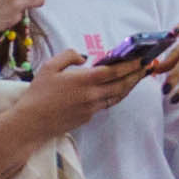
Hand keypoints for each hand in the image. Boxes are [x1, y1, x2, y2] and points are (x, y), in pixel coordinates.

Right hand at [9, 56, 149, 135]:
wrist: (31, 122)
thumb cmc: (38, 93)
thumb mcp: (49, 67)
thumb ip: (69, 56)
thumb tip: (85, 58)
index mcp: (84, 80)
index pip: (115, 71)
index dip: (131, 64)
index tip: (143, 58)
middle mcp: (92, 95)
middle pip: (122, 84)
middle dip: (137, 75)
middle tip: (148, 67)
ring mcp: (92, 108)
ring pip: (117, 96)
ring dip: (129, 86)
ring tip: (137, 77)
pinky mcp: (88, 117)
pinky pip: (106, 104)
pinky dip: (115, 95)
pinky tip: (117, 89)